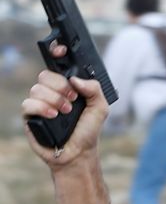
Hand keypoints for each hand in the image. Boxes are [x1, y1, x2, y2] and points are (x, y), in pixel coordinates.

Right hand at [21, 43, 107, 167]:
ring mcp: (40, 103)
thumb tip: (75, 79)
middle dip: (60, 86)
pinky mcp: (30, 116)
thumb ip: (94, 89)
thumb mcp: (100, 108)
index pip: (57, 65)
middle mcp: (51, 92)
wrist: (78, 153)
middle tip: (72, 99)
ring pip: (37, 88)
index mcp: (67, 87)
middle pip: (45, 75)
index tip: (61, 50)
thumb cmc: (88, 131)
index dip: (55, 53)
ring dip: (55, 100)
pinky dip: (42, 108)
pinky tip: (53, 116)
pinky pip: (28, 103)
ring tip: (65, 112)